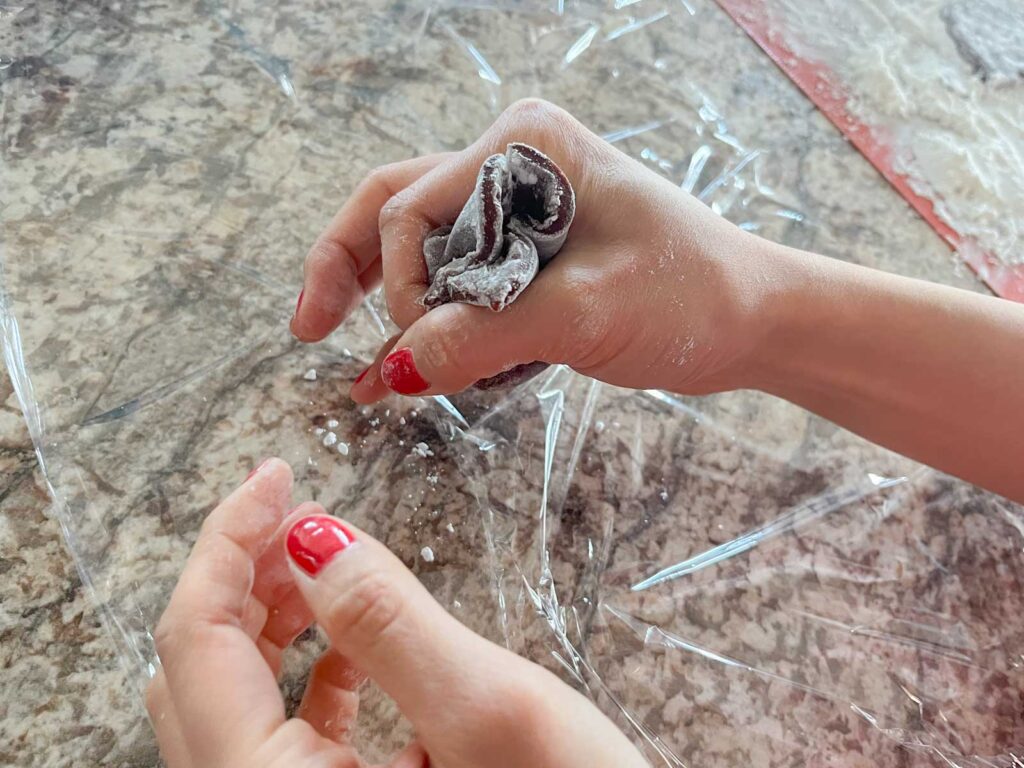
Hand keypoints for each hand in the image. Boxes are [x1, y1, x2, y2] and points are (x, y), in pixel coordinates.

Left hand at [147, 458, 648, 766]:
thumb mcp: (489, 714)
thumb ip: (389, 622)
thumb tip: (310, 534)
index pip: (195, 641)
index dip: (225, 541)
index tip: (275, 473)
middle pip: (200, 671)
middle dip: (244, 574)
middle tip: (300, 507)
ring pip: (234, 700)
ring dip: (269, 619)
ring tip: (322, 558)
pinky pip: (280, 733)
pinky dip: (305, 671)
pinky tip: (352, 639)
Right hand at [290, 98, 778, 400]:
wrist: (751, 320)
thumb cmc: (690, 296)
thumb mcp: (583, 314)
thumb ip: (482, 336)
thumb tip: (391, 371)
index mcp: (525, 146)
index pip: (413, 206)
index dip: (395, 282)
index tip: (413, 349)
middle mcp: (512, 165)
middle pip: (396, 211)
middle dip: (351, 272)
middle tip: (308, 331)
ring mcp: (518, 210)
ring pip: (420, 251)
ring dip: (386, 309)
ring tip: (359, 377)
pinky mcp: (527, 256)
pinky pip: (457, 285)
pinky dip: (427, 329)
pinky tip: (393, 375)